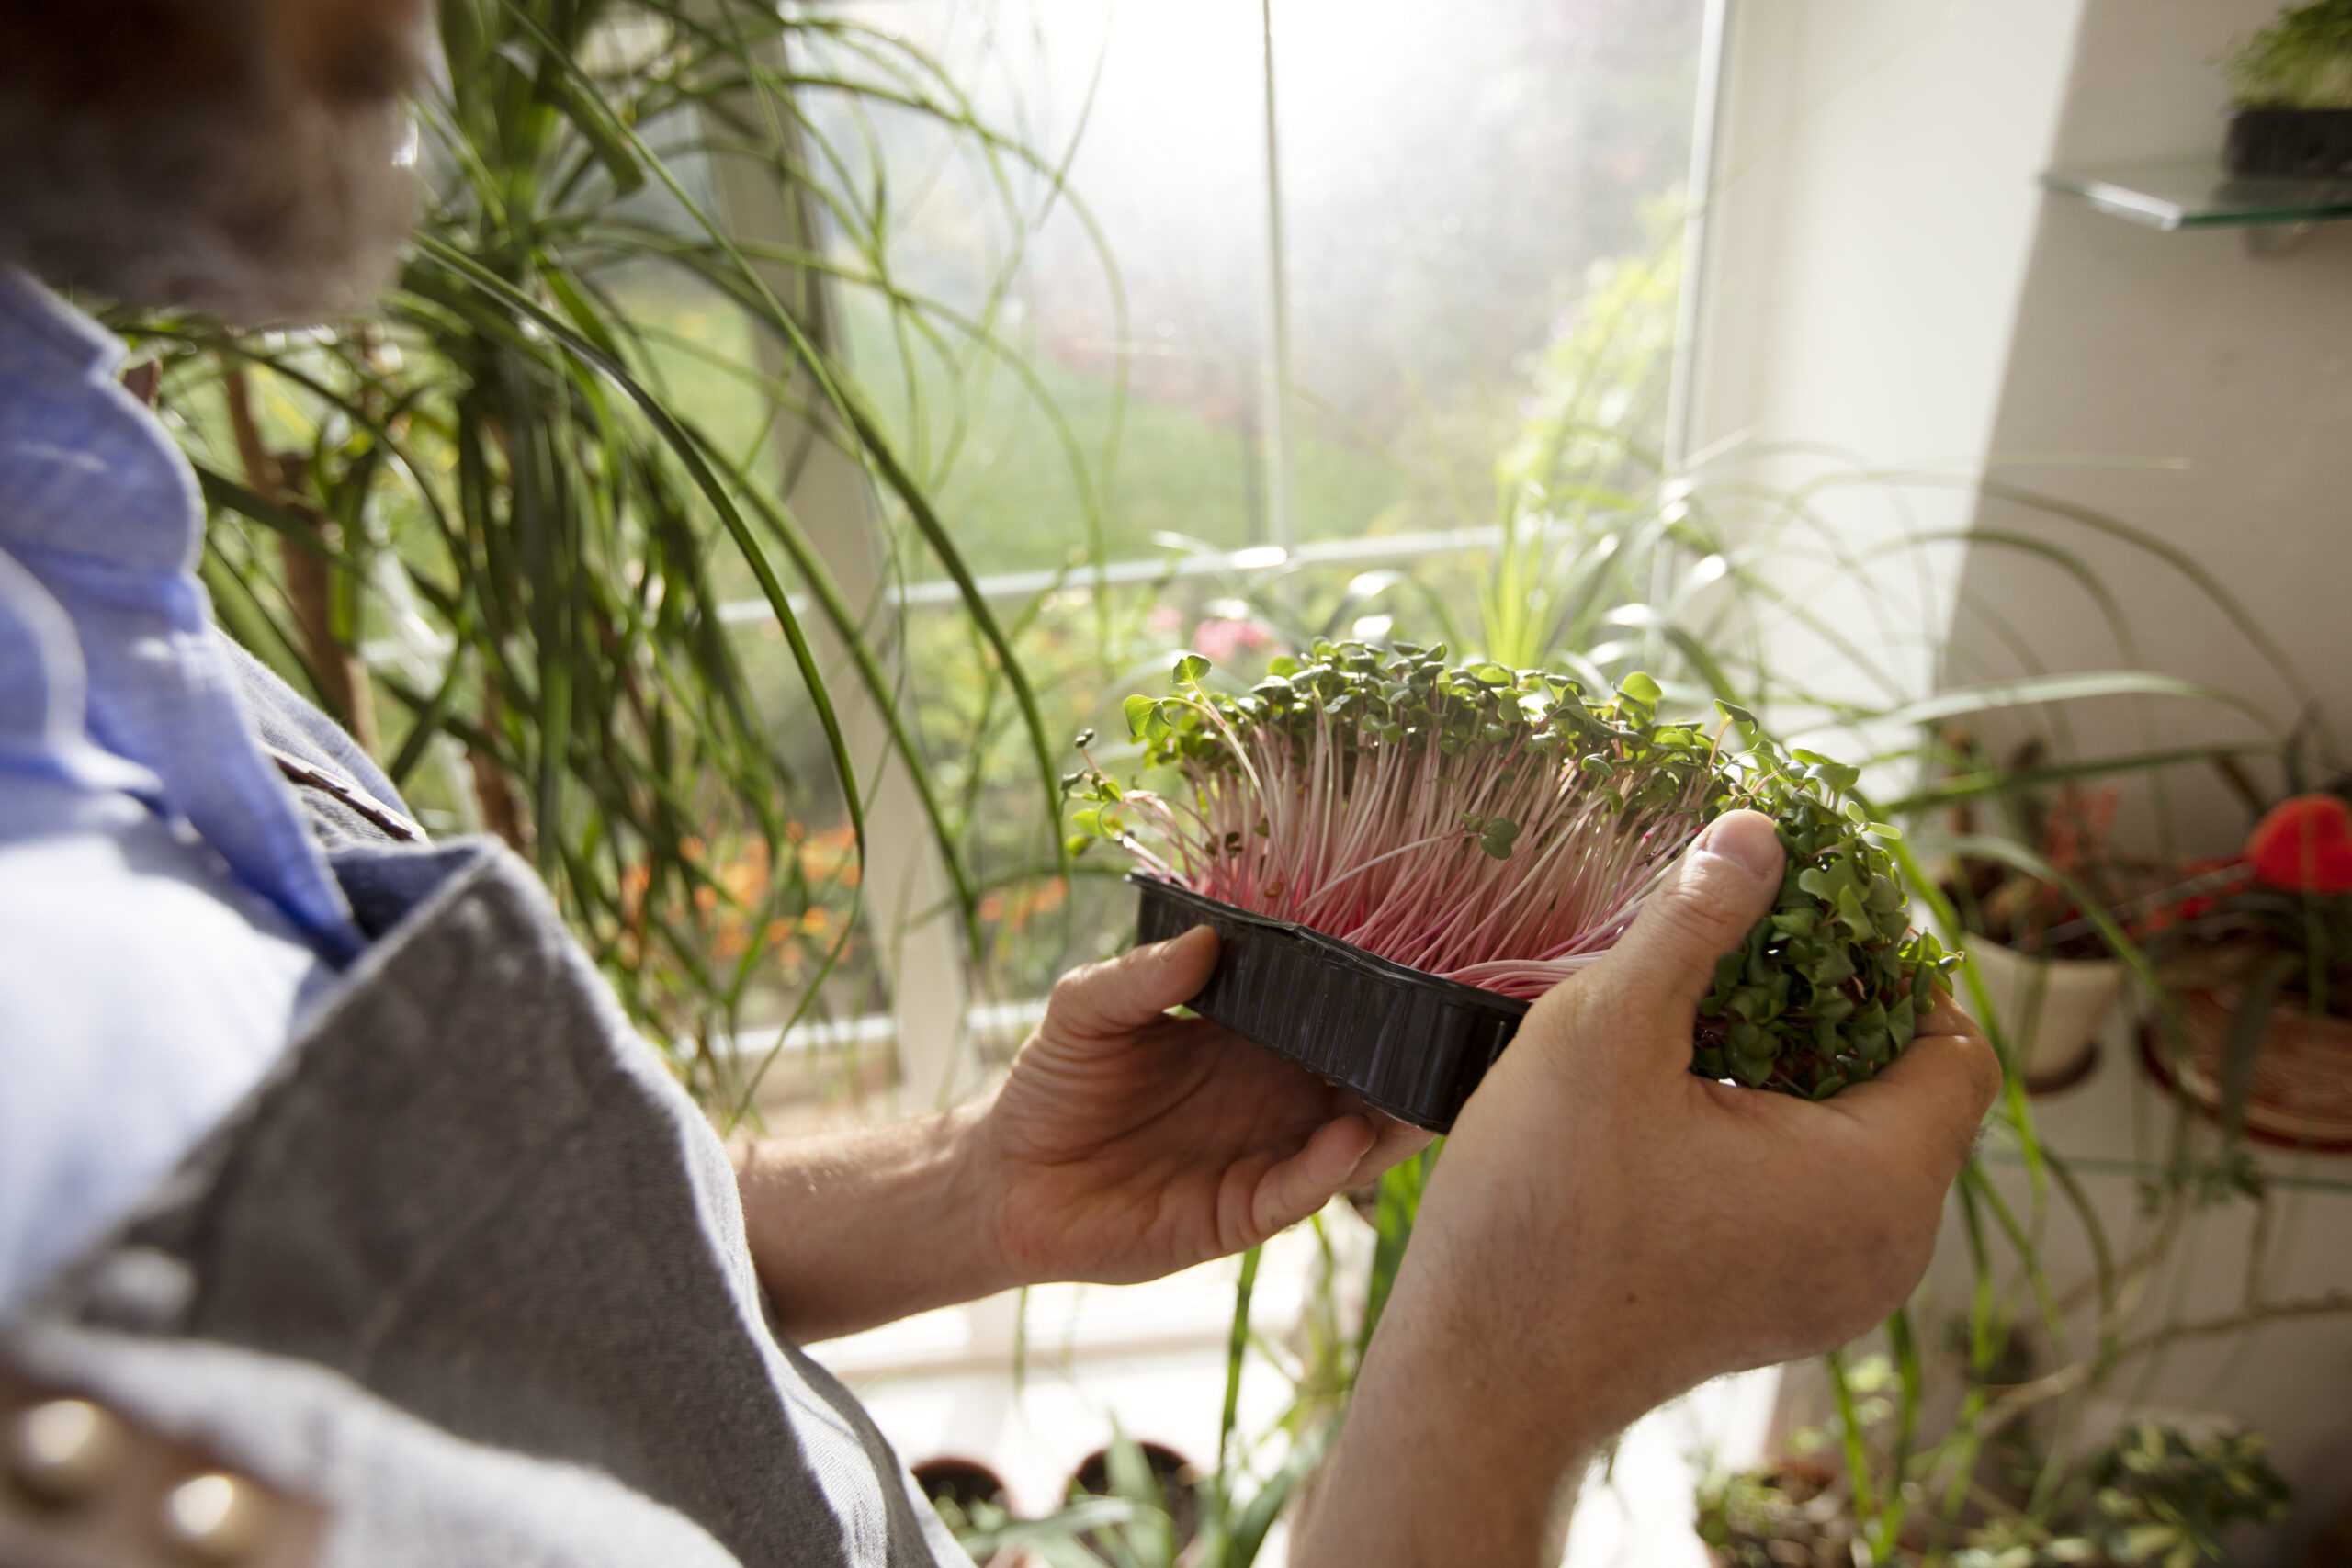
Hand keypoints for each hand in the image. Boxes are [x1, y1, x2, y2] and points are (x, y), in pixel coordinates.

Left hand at [973, 925, 1431, 1287]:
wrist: (1003, 1177)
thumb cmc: (1053, 1085)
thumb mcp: (1087, 1009)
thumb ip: (1141, 977)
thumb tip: (1206, 939)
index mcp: (1250, 1041)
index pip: (1328, 1016)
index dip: (1373, 997)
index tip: (1421, 967)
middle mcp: (1272, 1098)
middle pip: (1363, 1078)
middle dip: (1408, 1059)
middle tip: (1450, 1030)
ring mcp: (1261, 1156)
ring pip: (1352, 1140)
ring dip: (1392, 1118)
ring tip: (1425, 1091)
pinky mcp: (1236, 1214)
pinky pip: (1295, 1193)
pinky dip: (1327, 1169)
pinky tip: (1348, 1140)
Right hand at [1294, 809, 2000, 1567]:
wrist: (1481, 1377)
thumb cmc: (1544, 1215)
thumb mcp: (1606, 1034)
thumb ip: (1692, 924)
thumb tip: (1756, 828)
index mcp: (1879, 1184)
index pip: (1954, 1043)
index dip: (1894, 963)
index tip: (1805, 914)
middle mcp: (1886, 1252)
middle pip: (1907, 1090)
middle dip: (1831, 1007)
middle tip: (1739, 949)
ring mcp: (1836, 1292)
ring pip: (1854, 1141)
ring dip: (1792, 1067)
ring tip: (1696, 1017)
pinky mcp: (1782, 1309)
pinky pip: (1813, 1193)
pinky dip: (1768, 1132)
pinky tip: (1676, 1098)